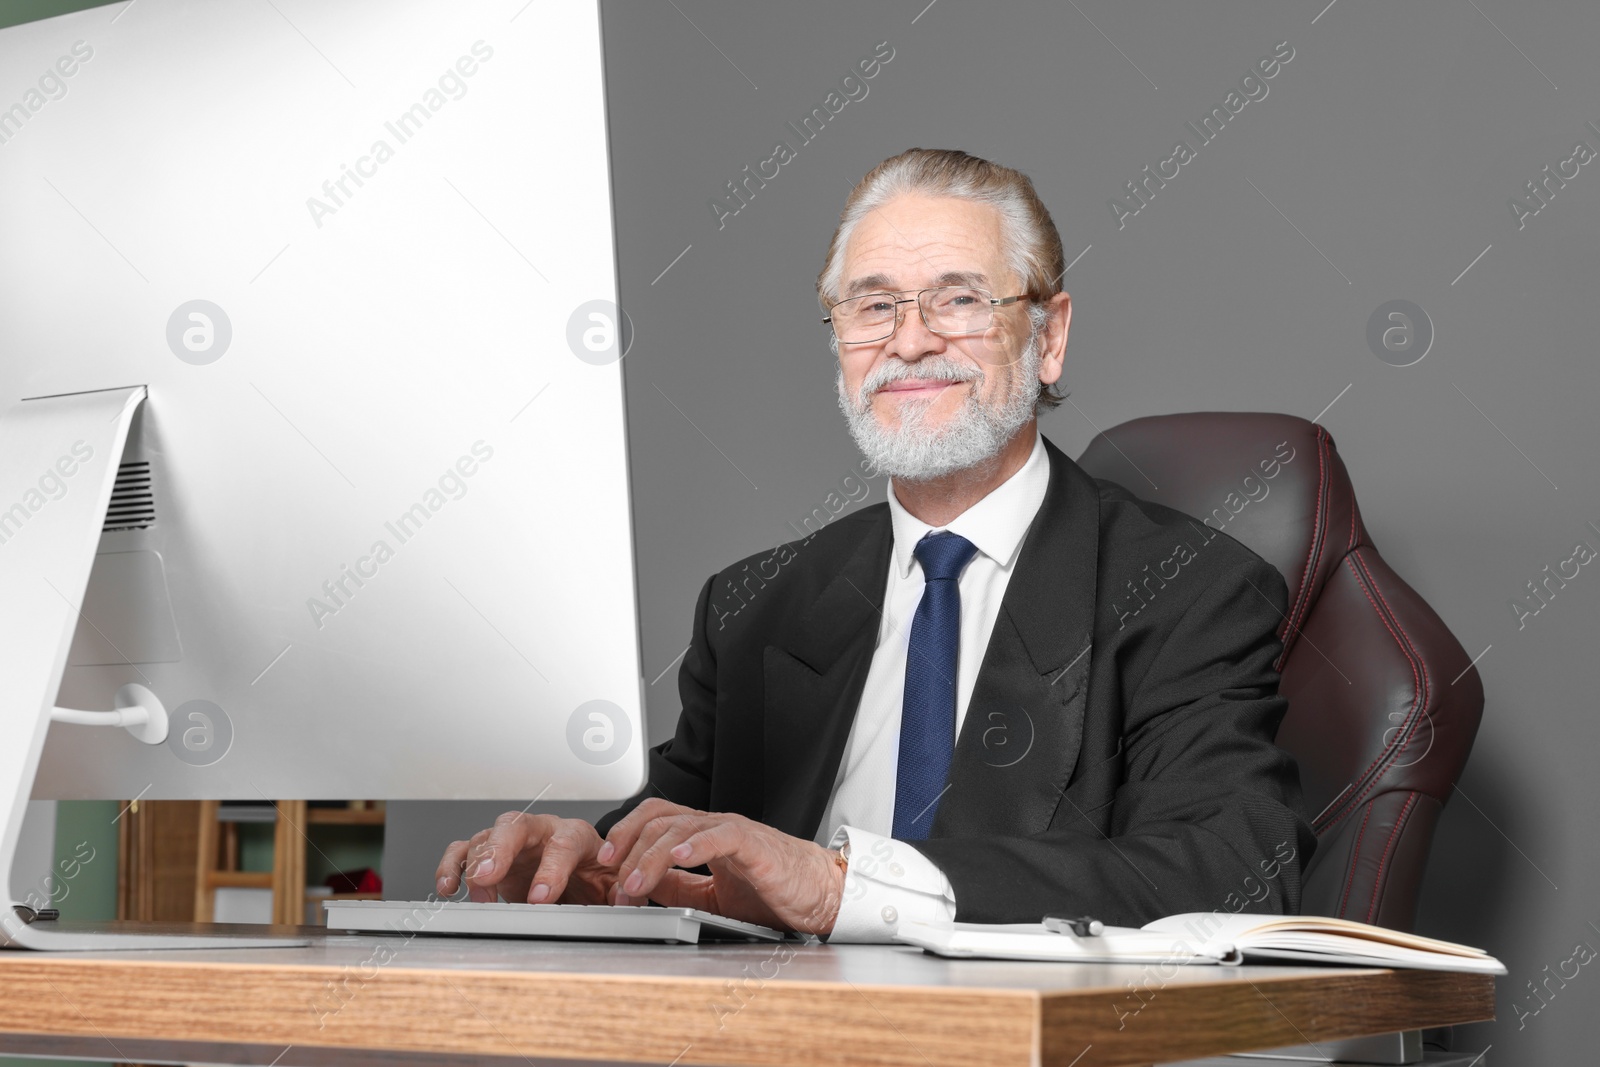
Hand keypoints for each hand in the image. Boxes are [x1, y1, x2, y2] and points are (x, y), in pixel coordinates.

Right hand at [435, 812, 614, 904]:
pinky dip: (453, 866)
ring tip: (475, 889)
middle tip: (490, 877)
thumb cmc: (595, 874)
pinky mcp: (491, 856)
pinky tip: (449, 886)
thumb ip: (622, 890)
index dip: (551, 869)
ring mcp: (513, 841)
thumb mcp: (615, 883)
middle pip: (517, 826)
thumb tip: (627, 899)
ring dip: (478, 863)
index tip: (541, 897)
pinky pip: (464, 851)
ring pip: (488, 837)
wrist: (581, 874)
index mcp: (576, 835)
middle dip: (501, 851)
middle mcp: (541, 831)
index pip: (563, 843)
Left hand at [600, 799, 844, 934]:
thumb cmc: (772, 891)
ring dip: (651, 855)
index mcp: (701, 836)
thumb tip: (640, 887)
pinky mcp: (754, 844)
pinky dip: (695, 845)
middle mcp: (713, 827)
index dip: (624, 836)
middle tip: (613, 880)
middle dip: (627, 847)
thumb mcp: (712, 895)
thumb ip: (678, 887)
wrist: (819, 894)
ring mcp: (732, 831)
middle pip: (658, 819)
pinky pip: (720, 835)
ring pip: (680, 828)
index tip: (603, 865)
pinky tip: (677, 859)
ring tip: (635, 882)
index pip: (653, 820)